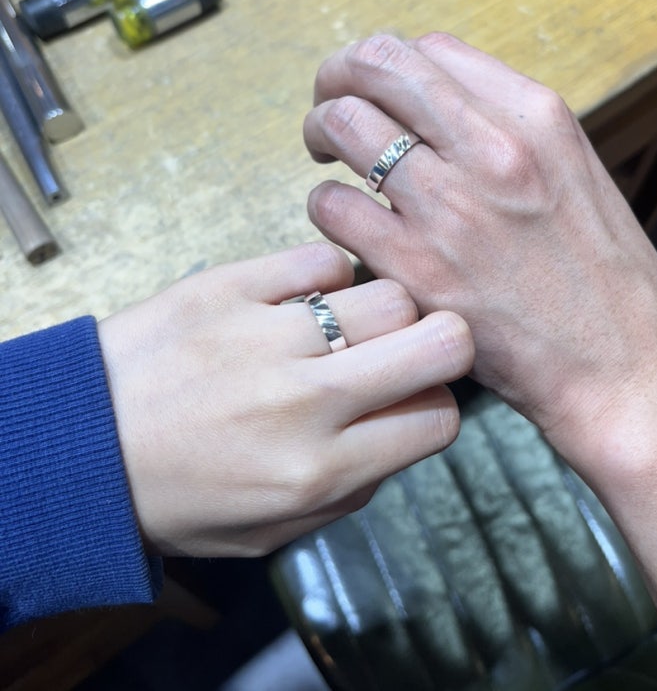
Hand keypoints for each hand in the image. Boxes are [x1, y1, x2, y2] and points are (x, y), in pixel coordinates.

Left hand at [98, 241, 472, 556]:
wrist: (78, 445)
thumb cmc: (174, 495)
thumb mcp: (270, 532)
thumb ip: (352, 490)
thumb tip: (404, 427)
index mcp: (317, 471)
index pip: (439, 419)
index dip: (435, 407)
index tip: (411, 401)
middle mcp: (305, 401)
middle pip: (441, 340)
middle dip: (442, 344)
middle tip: (408, 349)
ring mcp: (268, 335)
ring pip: (388, 293)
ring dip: (380, 311)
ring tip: (342, 327)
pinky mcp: (231, 285)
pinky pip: (321, 258)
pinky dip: (324, 276)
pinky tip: (301, 301)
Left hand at [302, 33, 656, 460]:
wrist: (621, 366)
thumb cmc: (597, 273)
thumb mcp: (570, 170)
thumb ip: (503, 127)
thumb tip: (426, 102)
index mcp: (536, 117)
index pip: (429, 49)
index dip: (385, 64)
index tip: (374, 91)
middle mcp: (492, 149)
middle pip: (377, 66)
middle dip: (337, 78)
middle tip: (329, 107)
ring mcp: (452, 207)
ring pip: (343, 125)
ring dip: (322, 134)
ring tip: (329, 160)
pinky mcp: (417, 269)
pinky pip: (333, 206)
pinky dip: (327, 205)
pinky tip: (344, 221)